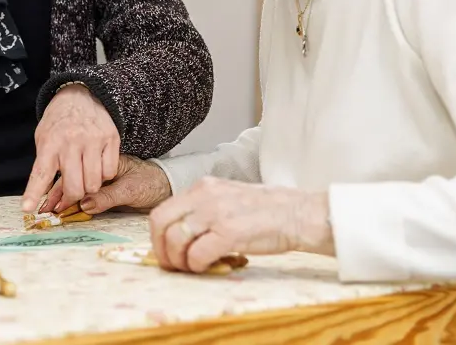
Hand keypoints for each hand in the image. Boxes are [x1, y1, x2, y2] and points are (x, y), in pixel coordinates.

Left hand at [22, 83, 119, 211]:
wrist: (81, 95)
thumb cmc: (59, 122)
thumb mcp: (44, 138)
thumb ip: (44, 164)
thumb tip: (42, 197)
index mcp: (50, 142)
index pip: (41, 173)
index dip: (33, 193)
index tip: (27, 208)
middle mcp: (72, 142)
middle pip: (75, 187)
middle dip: (72, 198)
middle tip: (70, 195)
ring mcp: (94, 140)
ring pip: (94, 183)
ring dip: (89, 187)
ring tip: (84, 176)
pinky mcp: (111, 139)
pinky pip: (109, 172)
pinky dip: (103, 175)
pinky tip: (97, 165)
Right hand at [40, 154, 172, 214]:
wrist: (165, 186)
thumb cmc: (150, 183)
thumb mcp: (132, 189)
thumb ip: (109, 196)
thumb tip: (84, 204)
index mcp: (105, 163)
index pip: (80, 173)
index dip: (64, 188)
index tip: (52, 203)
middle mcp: (97, 170)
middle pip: (72, 180)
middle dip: (57, 194)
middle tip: (45, 209)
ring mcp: (98, 181)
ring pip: (73, 187)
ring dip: (59, 199)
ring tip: (44, 210)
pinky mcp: (101, 192)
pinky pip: (81, 196)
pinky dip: (68, 203)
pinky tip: (57, 209)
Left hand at [148, 177, 333, 273]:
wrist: (298, 213)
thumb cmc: (267, 211)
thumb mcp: (227, 199)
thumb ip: (203, 211)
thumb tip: (180, 238)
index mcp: (203, 187)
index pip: (162, 211)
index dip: (157, 237)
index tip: (165, 253)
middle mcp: (205, 195)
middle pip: (160, 223)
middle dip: (161, 250)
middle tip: (173, 266)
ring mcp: (216, 212)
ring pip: (175, 239)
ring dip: (179, 261)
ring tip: (192, 268)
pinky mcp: (230, 231)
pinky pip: (197, 254)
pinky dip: (197, 266)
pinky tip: (208, 267)